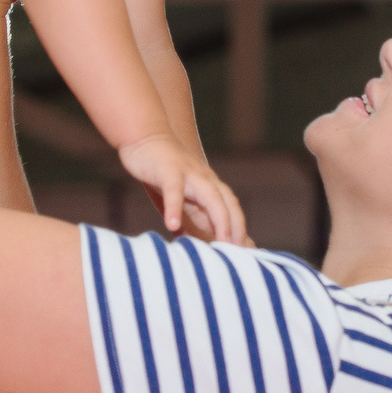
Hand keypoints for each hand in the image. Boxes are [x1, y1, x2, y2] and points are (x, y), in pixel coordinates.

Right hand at [116, 134, 248, 244]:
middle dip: (236, 229)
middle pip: (228, 204)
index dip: (240, 231)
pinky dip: (175, 208)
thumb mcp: (184, 199)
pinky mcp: (168, 171)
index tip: (246, 255)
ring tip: (221, 243)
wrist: (145, 137)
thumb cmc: (165, 173)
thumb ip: (195, 219)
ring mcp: (189, 174)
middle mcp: (206, 180)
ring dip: (219, 220)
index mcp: (212, 187)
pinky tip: (171, 226)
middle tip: (239, 254)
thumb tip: (205, 248)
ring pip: (210, 197)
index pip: (233, 210)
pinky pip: (174, 191)